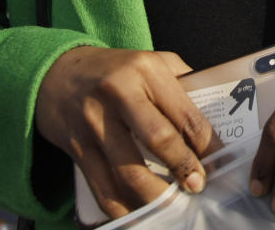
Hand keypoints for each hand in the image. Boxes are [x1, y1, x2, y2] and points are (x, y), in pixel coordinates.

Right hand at [35, 47, 215, 219]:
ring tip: (173, 204)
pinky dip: (123, 207)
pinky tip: (141, 213)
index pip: (184, 112)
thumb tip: (214, 117)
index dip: (206, 143)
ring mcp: (94, 121)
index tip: (220, 163)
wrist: (54, 72)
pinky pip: (102, 186)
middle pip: (158, 139)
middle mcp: (119, 93)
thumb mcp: (151, 61)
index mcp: (146, 70)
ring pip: (129, 170)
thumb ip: (182, 82)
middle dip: (183, 167)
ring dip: (155, 194)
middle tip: (198, 185)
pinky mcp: (76, 147)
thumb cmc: (114, 69)